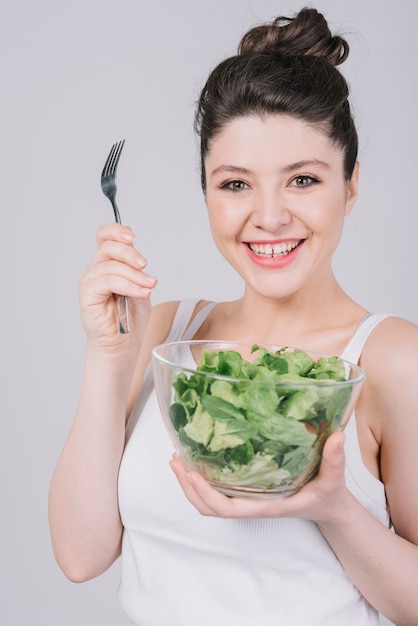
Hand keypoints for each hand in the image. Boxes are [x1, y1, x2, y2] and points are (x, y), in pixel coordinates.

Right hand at [79, 223, 157, 346]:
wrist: (122, 344)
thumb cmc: (130, 318)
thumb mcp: (141, 288)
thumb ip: (137, 271)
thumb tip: (137, 259)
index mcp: (107, 264)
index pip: (105, 236)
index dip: (117, 231)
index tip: (133, 237)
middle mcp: (96, 270)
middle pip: (108, 247)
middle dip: (129, 253)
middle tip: (144, 265)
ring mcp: (90, 282)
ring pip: (112, 266)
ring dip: (135, 275)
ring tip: (149, 286)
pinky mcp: (87, 295)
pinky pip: (108, 282)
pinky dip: (129, 286)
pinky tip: (142, 292)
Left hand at [170, 431, 347, 522]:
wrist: (328, 506)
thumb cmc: (327, 495)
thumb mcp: (333, 478)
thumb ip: (335, 459)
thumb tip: (337, 436)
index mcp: (266, 505)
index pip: (229, 508)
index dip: (207, 495)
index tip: (192, 473)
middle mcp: (252, 504)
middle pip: (209, 508)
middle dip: (188, 487)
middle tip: (176, 459)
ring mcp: (247, 500)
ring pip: (208, 504)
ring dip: (188, 485)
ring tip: (176, 459)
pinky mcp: (246, 492)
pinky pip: (216, 494)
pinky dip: (200, 481)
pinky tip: (195, 461)